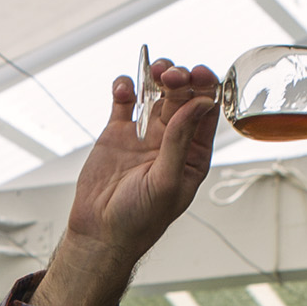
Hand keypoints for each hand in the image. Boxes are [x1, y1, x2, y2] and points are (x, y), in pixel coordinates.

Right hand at [32, 60, 219, 305]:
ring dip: (157, 76)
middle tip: (170, 76)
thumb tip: (201, 104)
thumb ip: (182, 141)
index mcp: (193, 153)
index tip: (196, 73)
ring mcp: (144, 134)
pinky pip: (125, 100)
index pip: (206, 111)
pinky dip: (125, 87)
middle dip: (180, 79)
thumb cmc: (139, 220)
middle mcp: (172, 140)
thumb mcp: (168, 182)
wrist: (100, 233)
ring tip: (154, 72)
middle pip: (183, 95)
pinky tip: (124, 89)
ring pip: (157, 92)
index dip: (205, 88)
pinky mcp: (117, 133)